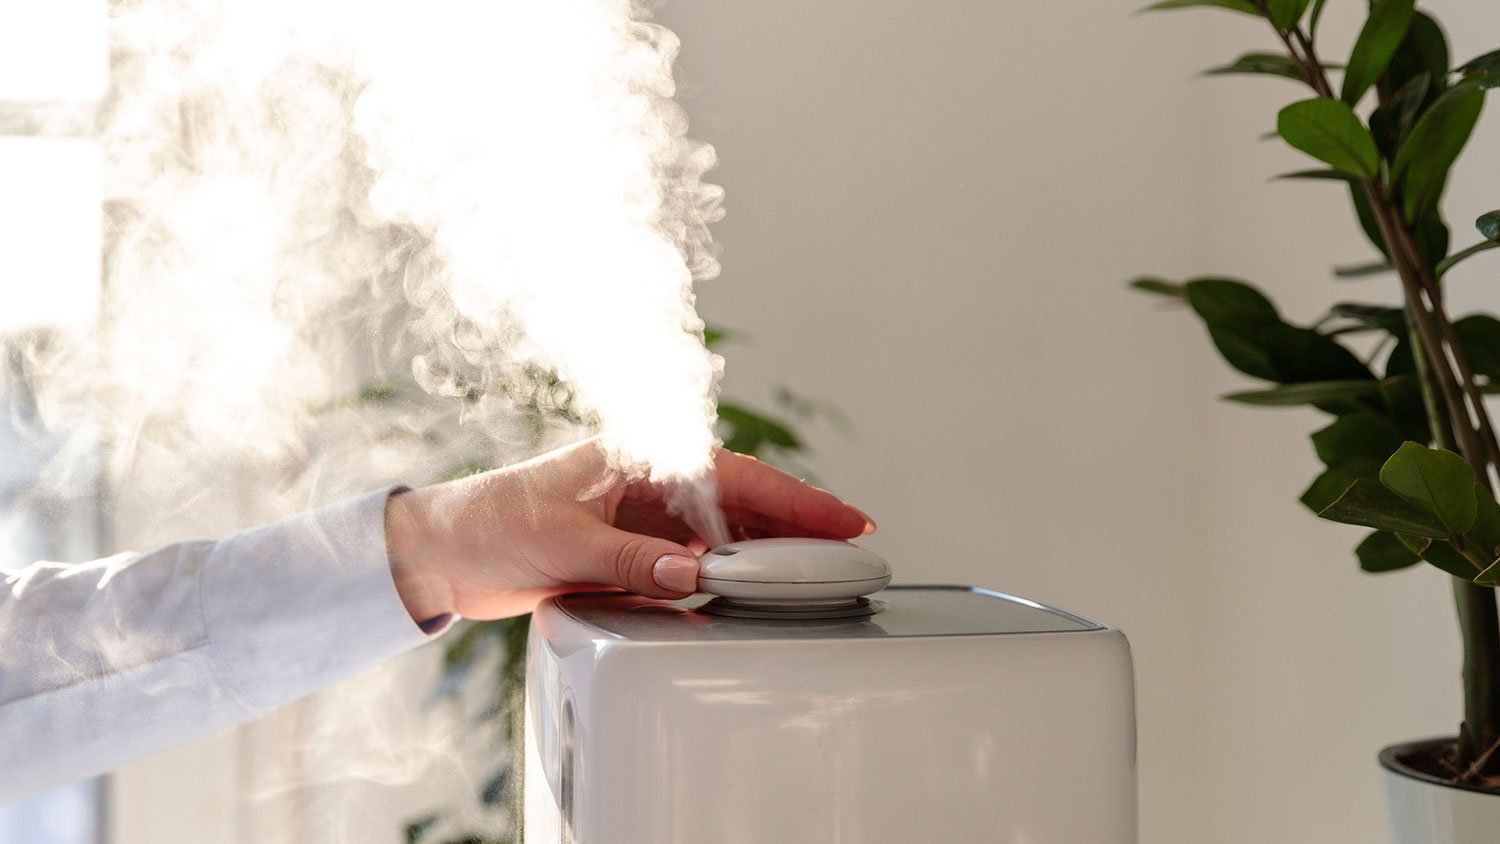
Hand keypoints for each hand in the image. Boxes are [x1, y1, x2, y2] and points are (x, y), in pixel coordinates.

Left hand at [383, 438, 873, 621]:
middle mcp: (647, 482)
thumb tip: (692, 576)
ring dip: (762, 551)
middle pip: (739, 501)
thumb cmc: (492, 523)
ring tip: (812, 573)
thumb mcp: (564, 543)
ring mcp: (640, 517)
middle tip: (852, 547)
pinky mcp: (628, 550)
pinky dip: (723, 574)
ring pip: (721, 531)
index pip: (733, 475)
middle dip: (794, 523)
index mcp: (638, 457)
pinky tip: (747, 591)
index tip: (841, 517)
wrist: (443, 552)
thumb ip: (631, 561)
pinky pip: (692, 560)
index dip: (793, 498)